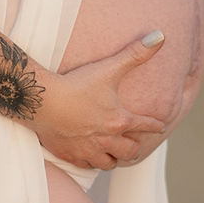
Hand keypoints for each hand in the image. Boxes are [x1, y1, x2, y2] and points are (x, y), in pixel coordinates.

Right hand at [33, 31, 168, 170]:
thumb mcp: (109, 68)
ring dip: (113, 158)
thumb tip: (161, 36)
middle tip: (134, 144)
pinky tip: (90, 156)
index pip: (146, 126)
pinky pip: (86, 166)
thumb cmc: (75, 83)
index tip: (161, 126)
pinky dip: (91, 162)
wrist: (42, 100)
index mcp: (120, 120)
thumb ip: (136, 53)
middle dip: (134, 148)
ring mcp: (88, 150)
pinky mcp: (70, 155)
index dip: (156, 125)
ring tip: (113, 152)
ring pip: (109, 163)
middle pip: (130, 152)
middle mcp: (108, 139)